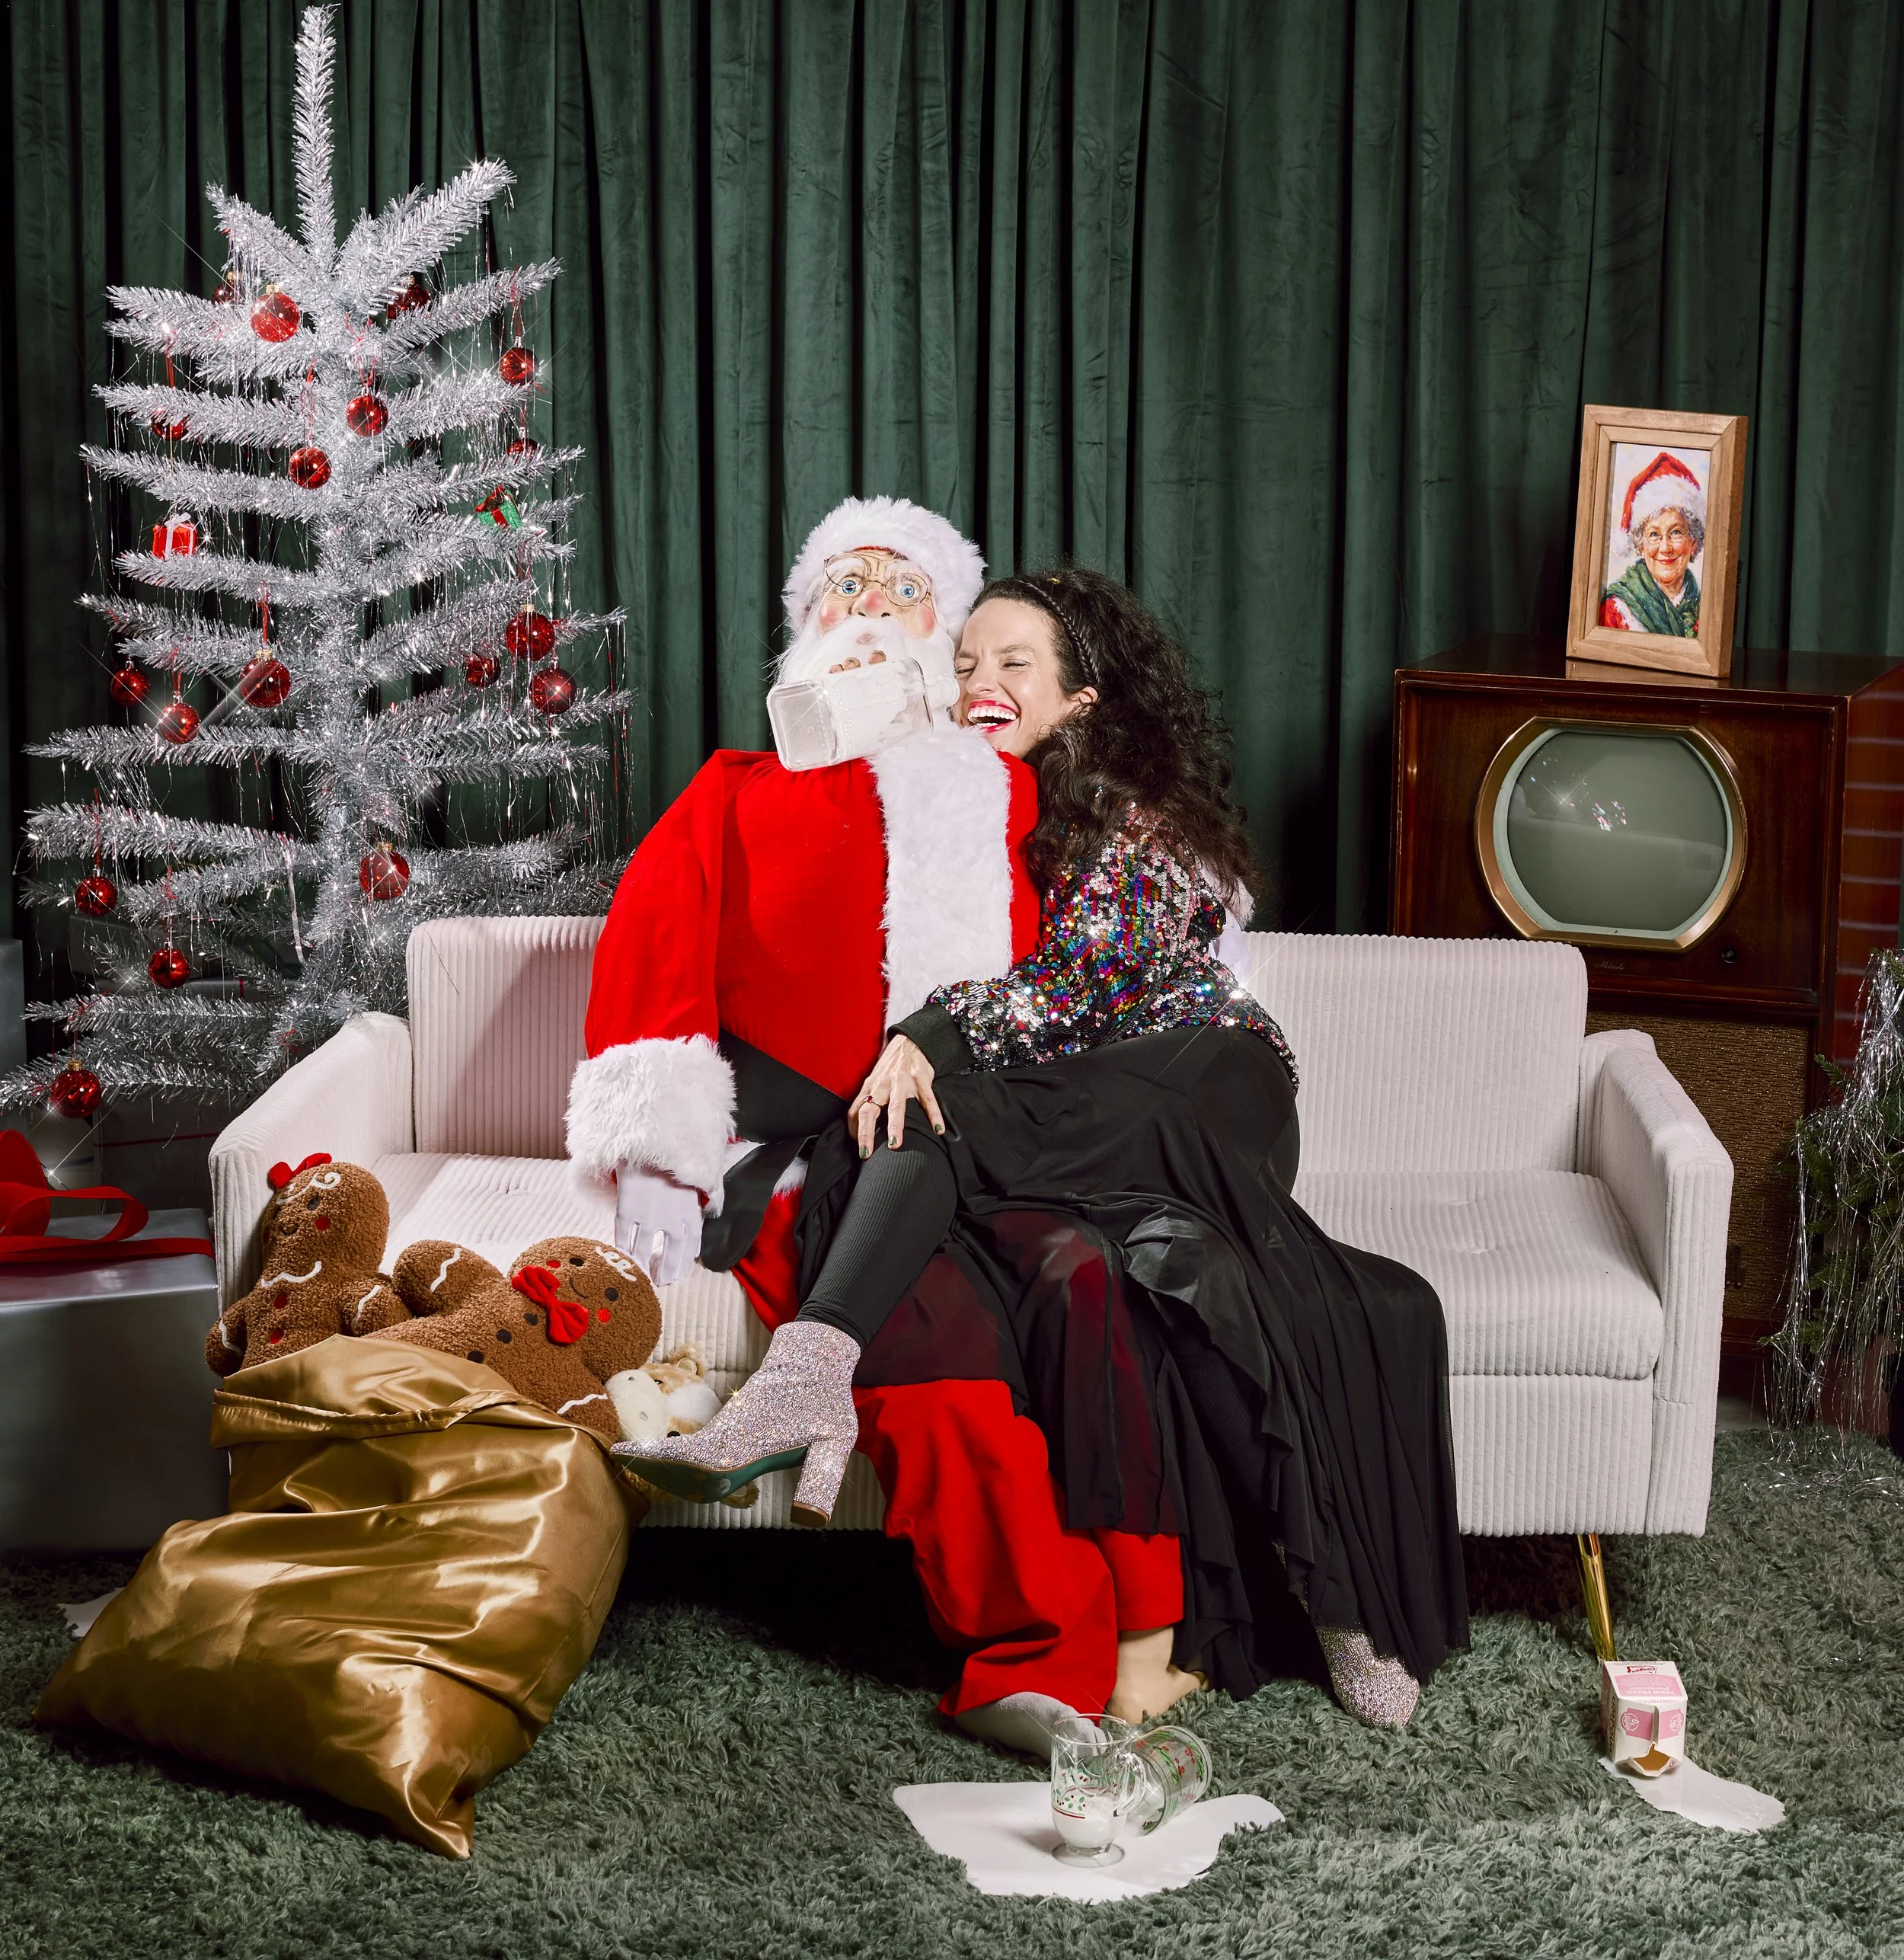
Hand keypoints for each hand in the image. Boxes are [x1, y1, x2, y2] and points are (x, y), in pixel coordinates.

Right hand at [613, 1165, 703, 1285]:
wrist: (650, 1139)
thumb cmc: (675, 1156)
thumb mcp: (698, 1177)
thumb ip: (705, 1198)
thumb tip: (713, 1210)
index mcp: (691, 1213)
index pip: (691, 1246)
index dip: (684, 1262)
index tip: (679, 1272)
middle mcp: (672, 1220)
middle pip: (670, 1255)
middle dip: (666, 1272)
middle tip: (660, 1282)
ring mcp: (648, 1217)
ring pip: (644, 1251)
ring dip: (641, 1266)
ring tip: (640, 1276)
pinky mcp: (627, 1211)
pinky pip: (623, 1237)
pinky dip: (622, 1249)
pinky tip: (622, 1256)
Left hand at [848, 1035, 941, 1156]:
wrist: (910, 1042)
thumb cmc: (890, 1068)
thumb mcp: (874, 1082)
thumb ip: (867, 1102)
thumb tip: (858, 1129)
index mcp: (870, 1087)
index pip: (855, 1111)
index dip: (854, 1131)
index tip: (859, 1150)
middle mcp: (883, 1085)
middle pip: (869, 1110)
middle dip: (866, 1133)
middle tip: (866, 1154)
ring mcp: (902, 1081)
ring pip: (896, 1105)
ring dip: (894, 1125)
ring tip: (894, 1144)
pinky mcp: (921, 1078)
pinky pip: (928, 1099)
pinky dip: (934, 1114)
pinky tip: (938, 1129)